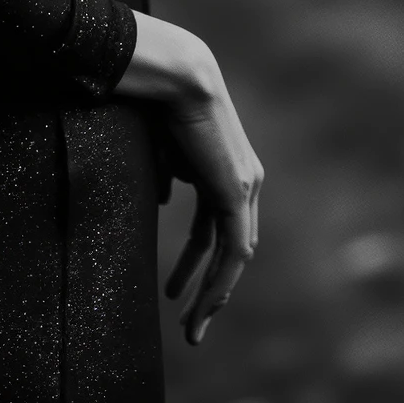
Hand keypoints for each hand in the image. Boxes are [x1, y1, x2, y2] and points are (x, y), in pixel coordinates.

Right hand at [114, 12, 263, 345]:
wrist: (173, 75)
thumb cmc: (158, 102)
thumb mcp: (159, 151)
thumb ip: (165, 178)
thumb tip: (162, 201)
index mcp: (224, 170)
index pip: (214, 229)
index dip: (196, 262)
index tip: (176, 290)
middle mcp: (243, 180)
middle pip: (228, 247)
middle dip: (208, 287)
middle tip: (189, 321)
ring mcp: (245, 186)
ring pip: (234, 257)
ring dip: (213, 295)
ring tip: (191, 327)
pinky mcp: (238, 190)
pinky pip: (234, 249)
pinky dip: (220, 280)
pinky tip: (202, 306)